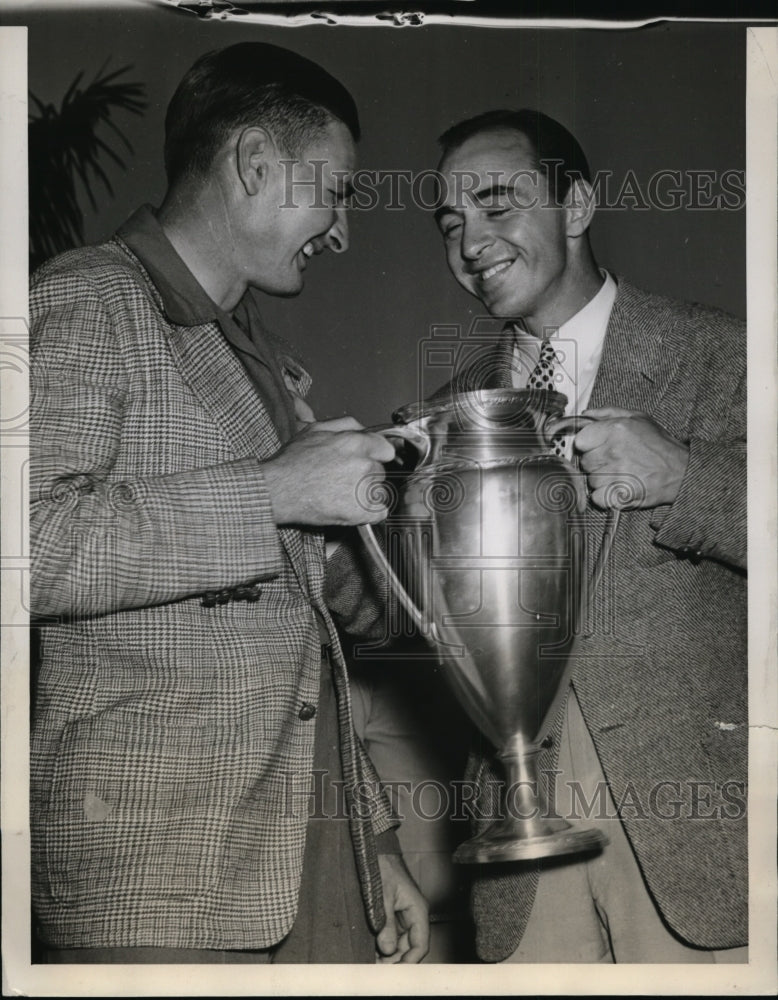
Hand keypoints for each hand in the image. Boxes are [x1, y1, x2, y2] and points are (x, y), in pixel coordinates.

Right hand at [262, 417, 396, 526]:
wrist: (279, 490)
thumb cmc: (292, 462)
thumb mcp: (315, 430)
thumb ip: (346, 424)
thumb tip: (364, 429)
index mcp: (356, 443)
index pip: (385, 449)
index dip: (375, 455)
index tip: (369, 460)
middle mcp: (364, 464)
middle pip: (379, 470)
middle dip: (366, 474)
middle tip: (343, 478)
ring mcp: (365, 489)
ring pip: (379, 490)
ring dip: (366, 493)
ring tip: (342, 493)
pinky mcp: (363, 511)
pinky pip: (380, 511)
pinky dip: (369, 512)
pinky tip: (351, 507)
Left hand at [375, 853, 429, 963]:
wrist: (375, 849)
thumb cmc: (382, 866)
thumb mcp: (382, 895)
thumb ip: (386, 923)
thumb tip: (388, 949)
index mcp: (418, 909)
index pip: (421, 944)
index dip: (410, 962)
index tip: (395, 973)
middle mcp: (413, 915)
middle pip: (410, 948)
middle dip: (396, 961)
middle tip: (377, 970)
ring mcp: (403, 915)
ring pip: (401, 943)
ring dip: (389, 955)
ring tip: (372, 963)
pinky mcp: (393, 914)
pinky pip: (392, 934)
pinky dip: (384, 944)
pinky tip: (372, 951)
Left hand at [575, 407, 689, 508]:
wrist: (680, 471)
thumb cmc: (660, 445)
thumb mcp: (638, 418)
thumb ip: (608, 413)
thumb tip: (585, 414)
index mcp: (615, 429)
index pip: (580, 441)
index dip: (588, 445)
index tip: (598, 447)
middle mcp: (613, 451)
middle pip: (585, 462)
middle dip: (596, 462)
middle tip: (615, 461)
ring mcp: (615, 474)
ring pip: (591, 480)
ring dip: (602, 479)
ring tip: (621, 474)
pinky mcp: (619, 495)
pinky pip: (597, 498)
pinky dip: (605, 496)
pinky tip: (618, 488)